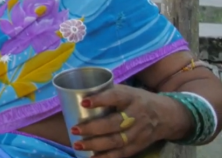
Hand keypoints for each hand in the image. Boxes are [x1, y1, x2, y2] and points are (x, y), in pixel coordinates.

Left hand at [72, 87, 189, 156]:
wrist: (166, 116)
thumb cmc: (138, 99)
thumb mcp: (127, 90)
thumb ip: (107, 92)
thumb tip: (78, 93)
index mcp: (131, 98)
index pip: (115, 97)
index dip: (100, 100)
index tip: (83, 102)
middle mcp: (136, 116)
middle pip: (114, 124)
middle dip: (93, 128)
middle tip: (74, 129)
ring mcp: (138, 133)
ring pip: (116, 141)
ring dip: (96, 145)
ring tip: (78, 145)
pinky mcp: (139, 146)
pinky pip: (122, 154)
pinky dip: (107, 157)